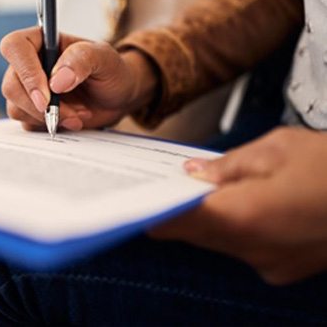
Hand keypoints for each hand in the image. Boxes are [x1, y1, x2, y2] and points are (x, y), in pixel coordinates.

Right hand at [0, 27, 156, 130]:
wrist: (118, 95)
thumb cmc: (110, 70)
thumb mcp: (104, 58)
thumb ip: (82, 59)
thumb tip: (56, 81)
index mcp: (41, 40)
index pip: (15, 47)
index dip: (26, 72)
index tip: (47, 95)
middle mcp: (30, 63)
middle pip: (11, 85)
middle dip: (40, 106)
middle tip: (71, 112)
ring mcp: (28, 88)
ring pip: (16, 108)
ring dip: (49, 117)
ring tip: (78, 113)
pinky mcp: (32, 110)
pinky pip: (27, 123)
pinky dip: (51, 126)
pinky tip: (72, 119)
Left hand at [150, 127, 326, 284]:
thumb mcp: (277, 149)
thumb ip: (228, 164)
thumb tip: (193, 172)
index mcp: (246, 218)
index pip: (180, 221)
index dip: (152, 210)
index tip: (130, 200)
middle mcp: (255, 250)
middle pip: (194, 233)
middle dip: (172, 211)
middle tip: (152, 187)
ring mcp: (271, 264)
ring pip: (216, 240)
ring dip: (200, 218)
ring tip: (185, 189)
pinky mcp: (284, 267)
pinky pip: (241, 246)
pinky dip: (227, 226)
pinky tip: (226, 203)